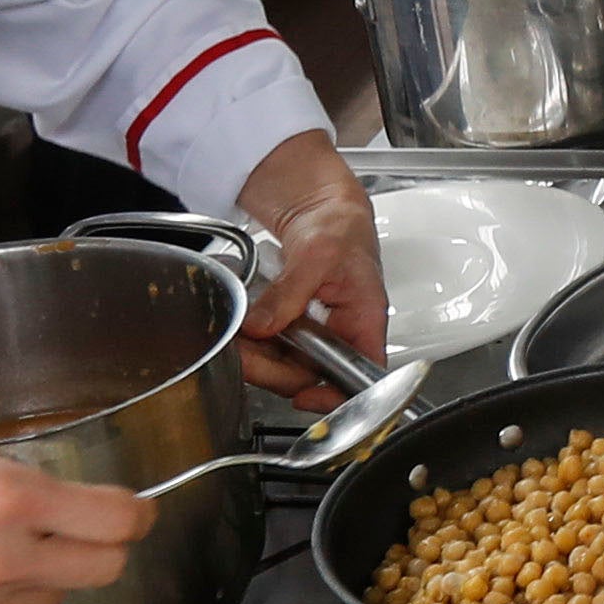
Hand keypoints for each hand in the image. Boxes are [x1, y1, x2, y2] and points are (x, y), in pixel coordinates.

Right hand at [0, 430, 159, 603]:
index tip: (134, 508)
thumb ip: (11, 467)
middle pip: (106, 569)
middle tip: (75, 527)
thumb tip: (51, 489)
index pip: (118, 521)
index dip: (136, 513)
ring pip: (54, 596)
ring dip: (43, 571)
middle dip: (101, 546)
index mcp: (4, 498)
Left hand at [230, 128, 387, 396]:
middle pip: (314, 375)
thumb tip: (263, 326)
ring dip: (261, 360)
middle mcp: (344, 333)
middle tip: (246, 357)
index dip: (337, 395)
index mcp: (366, 319)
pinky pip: (278, 348)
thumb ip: (290, 293)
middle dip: (276, 372)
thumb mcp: (318, 254)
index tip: (306, 398)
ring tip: (238, 343)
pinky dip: (257, 345)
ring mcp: (320, 332)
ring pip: (291, 366)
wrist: (320, 205)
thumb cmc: (340, 223)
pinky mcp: (298, 326)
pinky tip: (243, 335)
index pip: (362, 375)